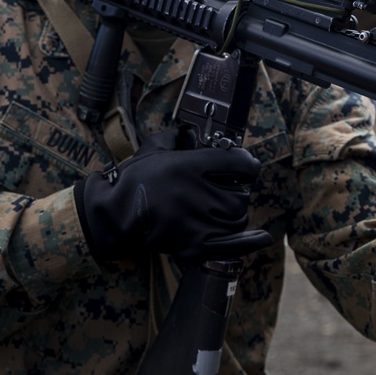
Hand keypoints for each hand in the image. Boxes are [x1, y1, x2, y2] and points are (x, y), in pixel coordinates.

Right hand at [75, 129, 273, 262]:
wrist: (113, 215)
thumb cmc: (133, 179)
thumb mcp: (154, 148)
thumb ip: (177, 136)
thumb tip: (191, 130)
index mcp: (190, 166)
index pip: (239, 164)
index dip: (246, 164)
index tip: (245, 166)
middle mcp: (197, 194)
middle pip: (240, 195)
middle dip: (238, 191)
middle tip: (227, 189)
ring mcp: (197, 222)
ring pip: (237, 218)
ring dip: (234, 213)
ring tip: (222, 208)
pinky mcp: (193, 246)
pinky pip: (231, 245)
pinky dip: (248, 242)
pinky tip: (261, 237)